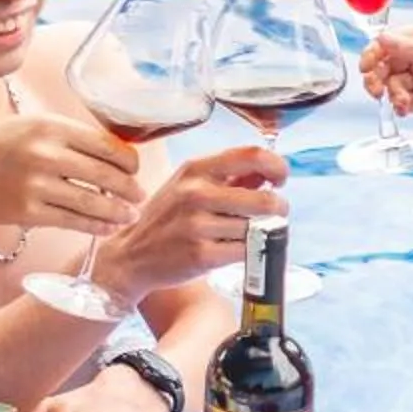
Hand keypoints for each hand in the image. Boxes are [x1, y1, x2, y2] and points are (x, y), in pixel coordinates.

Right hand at [0, 114, 143, 232]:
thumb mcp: (33, 125)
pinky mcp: (28, 212)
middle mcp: (45, 154)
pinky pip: (72, 221)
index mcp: (51, 127)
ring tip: (130, 215)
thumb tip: (115, 153)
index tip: (135, 169)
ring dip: (117, 211)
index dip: (128, 161)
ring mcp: (36, 184)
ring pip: (92, 202)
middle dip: (129, 189)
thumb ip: (70, 136)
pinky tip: (107, 227)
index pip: (106, 145)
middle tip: (140, 196)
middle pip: (104, 174)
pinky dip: (95, 226)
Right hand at [92, 146, 287, 300]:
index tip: (281, 179)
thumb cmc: (166, 219)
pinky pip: (245, 251)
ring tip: (248, 233)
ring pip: (256, 227)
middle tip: (276, 213)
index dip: (277, 166)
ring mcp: (197, 225)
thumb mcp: (188, 186)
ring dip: (261, 233)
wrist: (132, 256)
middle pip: (264, 198)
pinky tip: (234, 249)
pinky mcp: (202, 255)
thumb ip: (228, 177)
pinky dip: (248, 252)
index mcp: (195, 169)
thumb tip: (267, 174)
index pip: (251, 155)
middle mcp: (195, 193)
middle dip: (278, 208)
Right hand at [362, 24, 412, 126]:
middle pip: (385, 62)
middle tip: (375, 88)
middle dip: (377, 75)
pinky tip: (404, 108)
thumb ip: (410, 50)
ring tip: (400, 101)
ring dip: (390, 92)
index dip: (375, 51)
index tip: (366, 65)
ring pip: (390, 83)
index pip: (392, 40)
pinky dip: (397, 104)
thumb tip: (381, 38)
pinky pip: (399, 100)